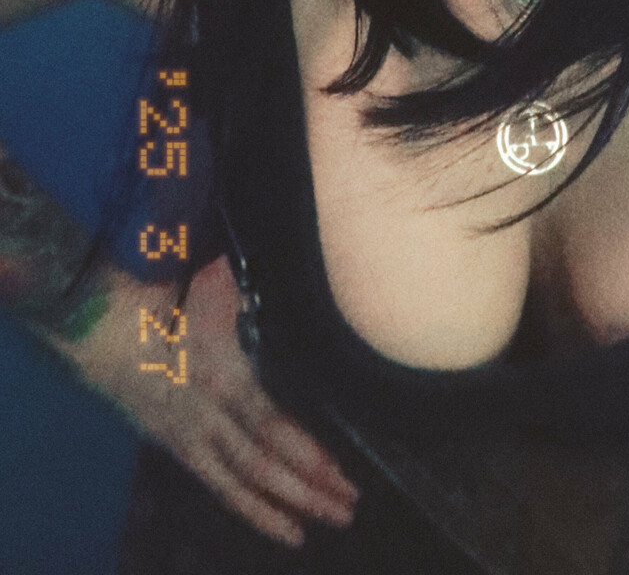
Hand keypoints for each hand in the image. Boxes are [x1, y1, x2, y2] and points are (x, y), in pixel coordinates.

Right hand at [65, 256, 359, 548]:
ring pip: (243, 481)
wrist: (98, 327)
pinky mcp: (179, 446)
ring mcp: (191, 436)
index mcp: (220, 376)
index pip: (269, 426)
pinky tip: (282, 525)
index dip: (305, 452)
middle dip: (310, 486)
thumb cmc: (159, 298)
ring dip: (288, 503)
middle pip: (263, 462)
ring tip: (328, 520)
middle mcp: (208, 415)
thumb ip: (235, 291)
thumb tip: (249, 283)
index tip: (339, 471)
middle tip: (349, 505)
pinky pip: (220, 485)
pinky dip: (250, 508)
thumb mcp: (206, 284)